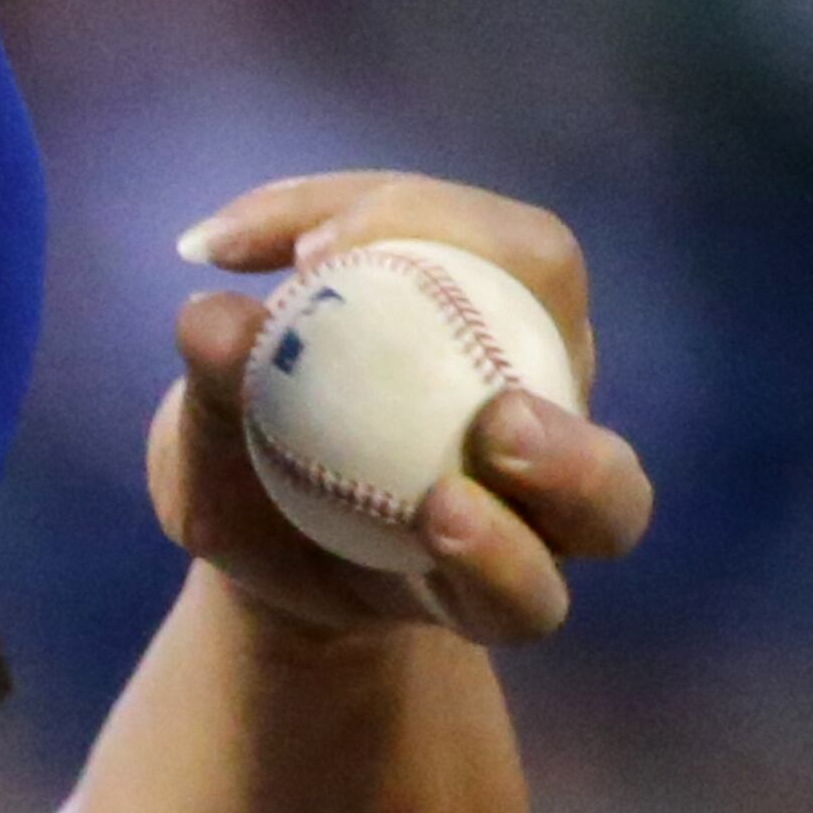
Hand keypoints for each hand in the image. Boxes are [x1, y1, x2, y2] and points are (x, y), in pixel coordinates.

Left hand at [154, 173, 654, 647]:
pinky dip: (498, 563)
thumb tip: (209, 319)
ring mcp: (542, 505)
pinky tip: (440, 530)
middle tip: (409, 280)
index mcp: (481, 304)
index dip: (417, 215)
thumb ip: (211, 373)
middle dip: (518, 290)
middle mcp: (537, 387)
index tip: (303, 248)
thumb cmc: (250, 458)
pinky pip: (534, 595)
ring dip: (562, 463)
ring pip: (606, 489)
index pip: (487, 235)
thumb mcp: (206, 417)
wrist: (261, 574)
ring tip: (484, 447)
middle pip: (565, 321)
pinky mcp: (511, 597)